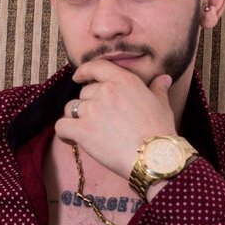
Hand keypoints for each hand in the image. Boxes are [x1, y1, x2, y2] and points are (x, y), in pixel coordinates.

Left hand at [54, 60, 176, 178]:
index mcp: (124, 81)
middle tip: (98, 120)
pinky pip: (61, 126)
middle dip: (88, 104)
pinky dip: (64, 133)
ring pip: (71, 108)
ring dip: (76, 119)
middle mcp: (106, 91)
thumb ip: (158, 89)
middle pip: (84, 92)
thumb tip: (163, 79)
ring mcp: (92, 110)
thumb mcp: (162, 105)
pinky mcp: (83, 130)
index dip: (84, 71)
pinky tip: (71, 140)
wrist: (154, 157)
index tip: (78, 77)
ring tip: (86, 132)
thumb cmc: (160, 131)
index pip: (96, 67)